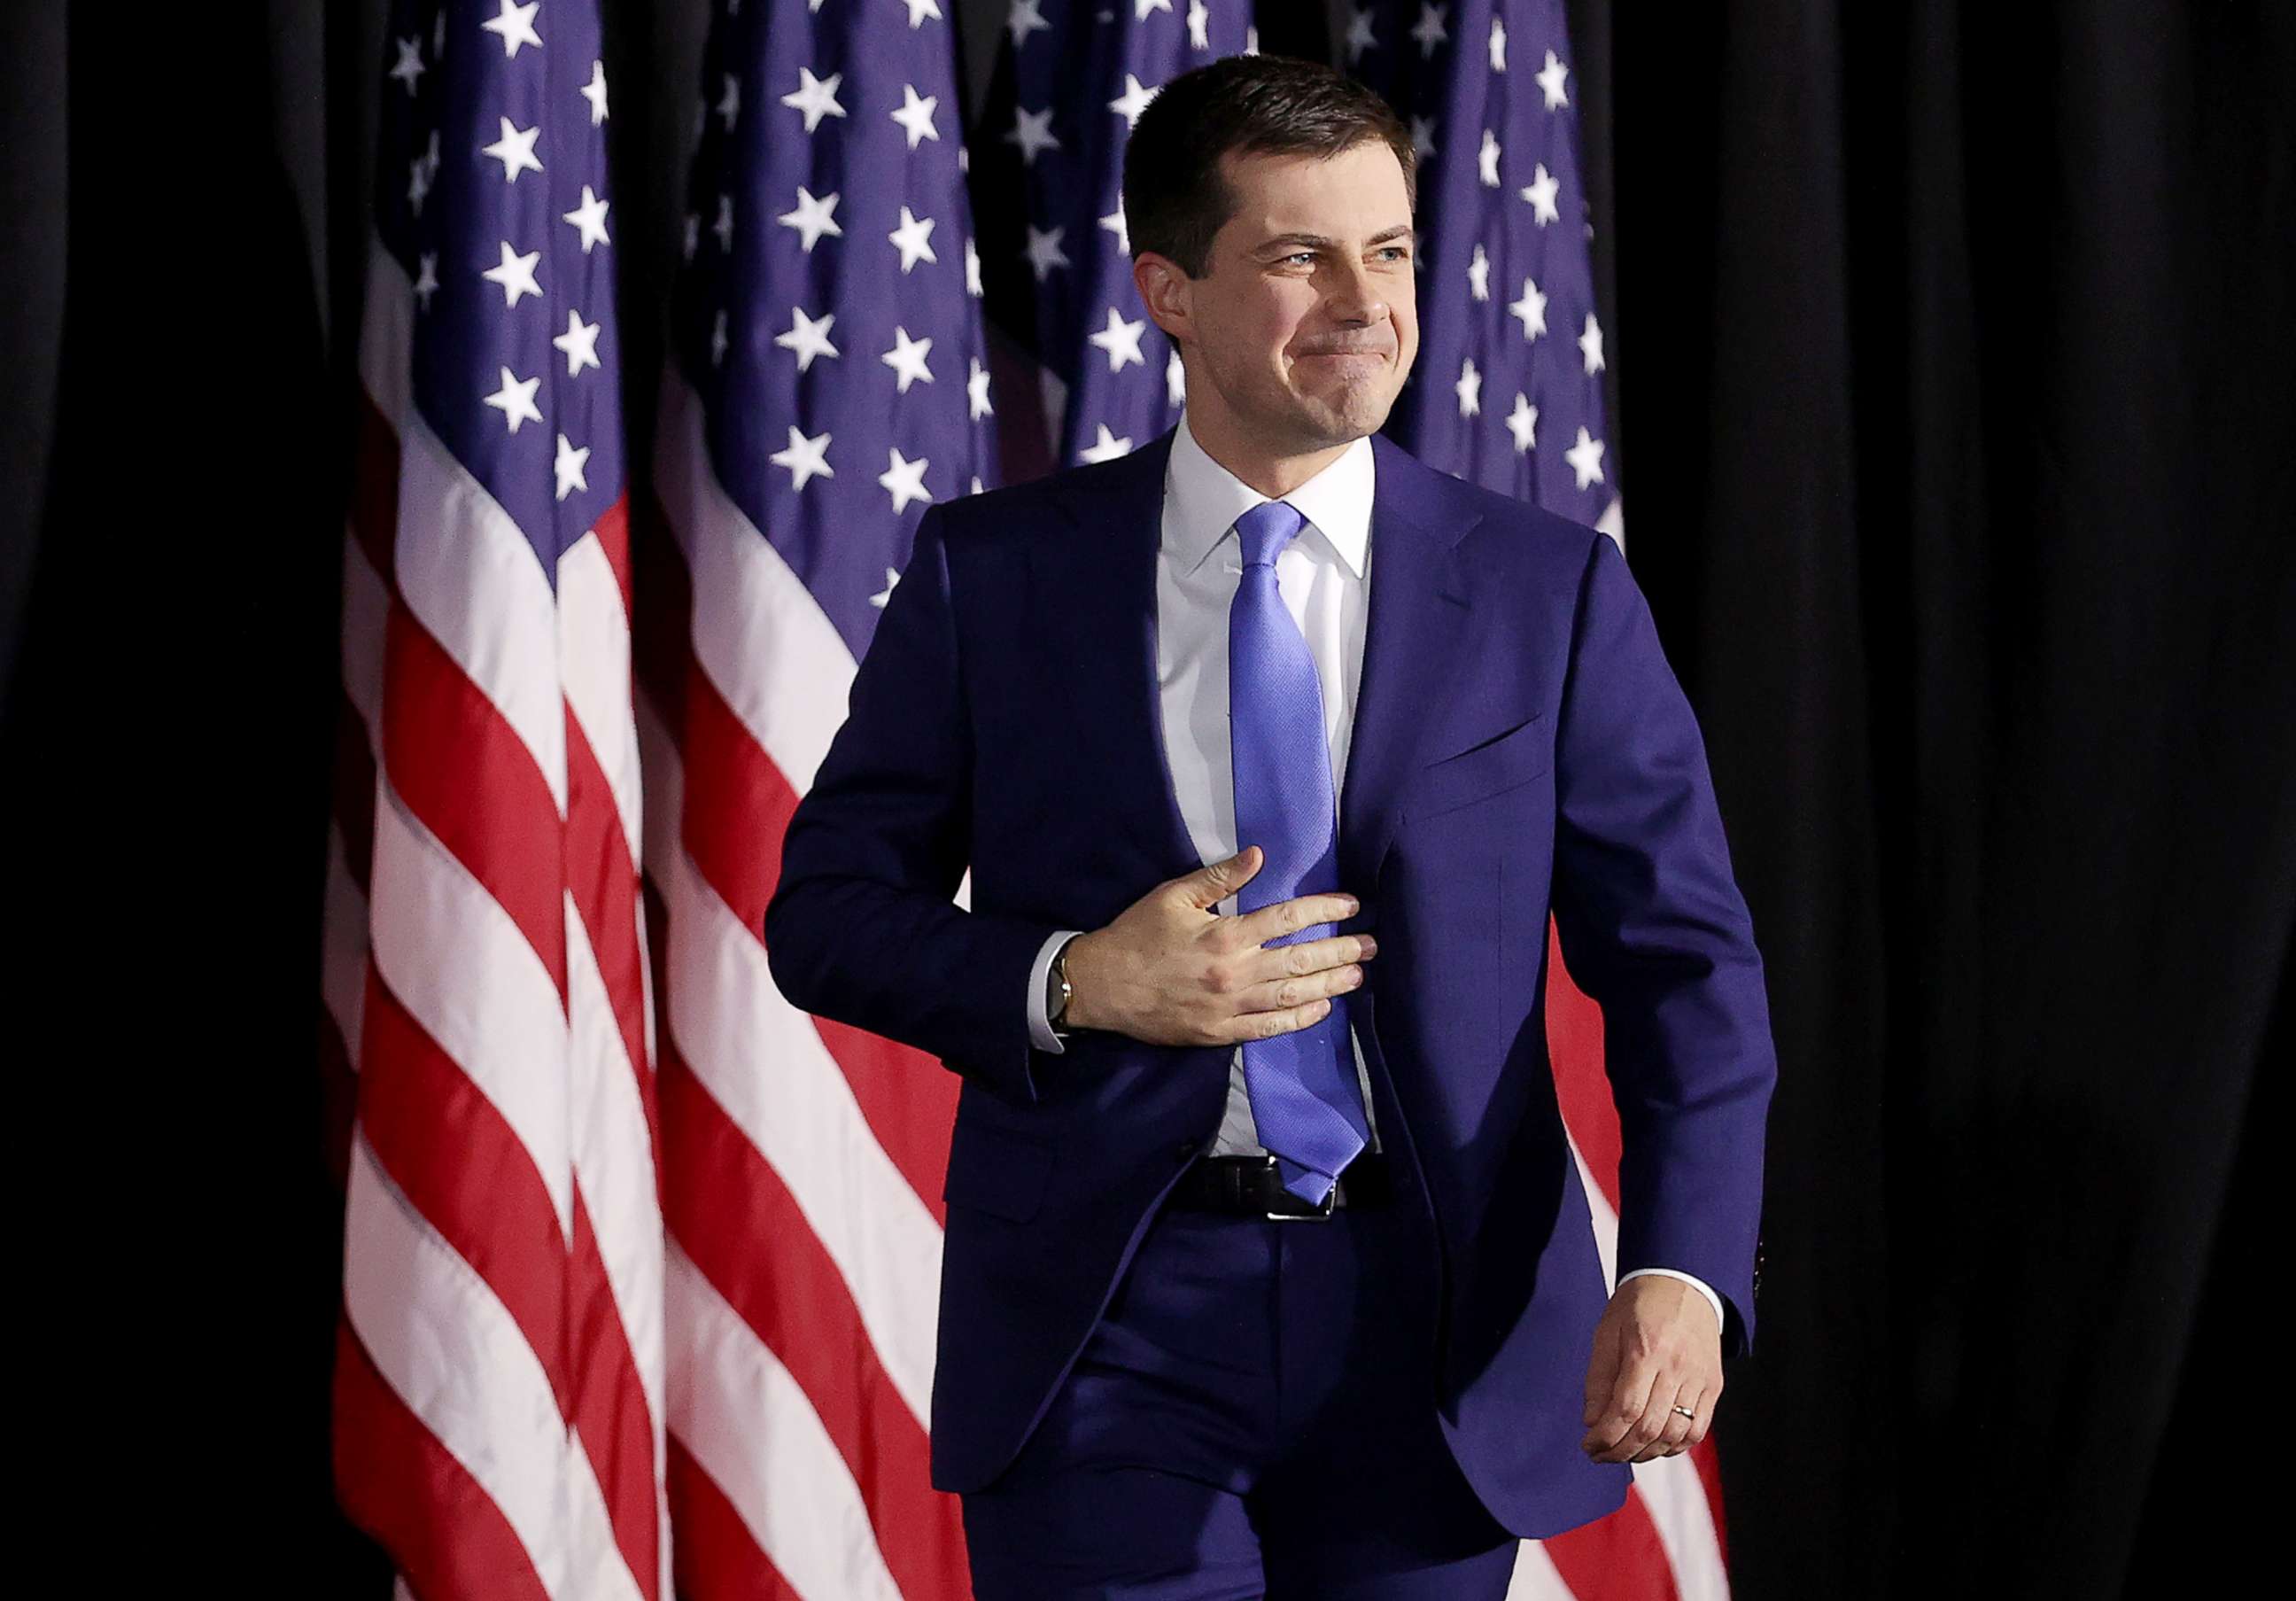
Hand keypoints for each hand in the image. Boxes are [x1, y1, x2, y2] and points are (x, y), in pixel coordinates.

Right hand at [1060, 846, 1377, 1047]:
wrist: (1102, 987)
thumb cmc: (1137, 935)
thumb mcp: (1173, 896)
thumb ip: (1219, 878)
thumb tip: (1259, 855)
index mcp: (1226, 935)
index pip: (1289, 918)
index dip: (1325, 910)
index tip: (1350, 906)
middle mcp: (1236, 973)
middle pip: (1302, 960)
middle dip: (1341, 950)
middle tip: (1371, 945)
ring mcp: (1231, 1007)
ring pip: (1293, 996)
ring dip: (1330, 984)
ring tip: (1358, 975)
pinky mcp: (1221, 1033)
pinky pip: (1270, 1028)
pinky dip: (1300, 1019)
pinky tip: (1322, 1008)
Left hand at [1580, 1274, 1721, 1463]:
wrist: (1682, 1281)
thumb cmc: (1641, 1303)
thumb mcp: (1608, 1331)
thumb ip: (1599, 1378)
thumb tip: (1592, 1421)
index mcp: (1647, 1350)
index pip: (1625, 1409)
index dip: (1605, 1436)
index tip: (1588, 1445)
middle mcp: (1677, 1367)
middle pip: (1649, 1427)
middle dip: (1620, 1450)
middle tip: (1601, 1455)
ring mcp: (1700, 1378)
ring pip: (1674, 1435)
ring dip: (1646, 1453)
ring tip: (1624, 1452)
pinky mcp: (1714, 1386)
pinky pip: (1698, 1429)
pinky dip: (1676, 1446)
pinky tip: (1655, 1446)